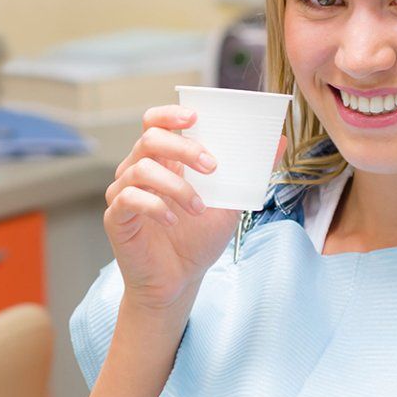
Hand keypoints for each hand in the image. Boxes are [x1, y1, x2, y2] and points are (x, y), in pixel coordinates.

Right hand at [104, 106, 280, 312]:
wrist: (179, 281)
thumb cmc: (198, 240)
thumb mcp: (230, 203)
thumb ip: (249, 173)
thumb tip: (280, 141)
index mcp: (162, 161)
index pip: (154, 123)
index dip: (169, 114)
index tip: (195, 118)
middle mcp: (138, 171)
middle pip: (150, 139)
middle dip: (184, 148)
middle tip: (211, 167)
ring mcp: (124, 193)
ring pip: (142, 169)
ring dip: (177, 186)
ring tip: (198, 209)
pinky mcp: (116, 217)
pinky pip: (129, 198)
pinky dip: (155, 206)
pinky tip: (174, 220)